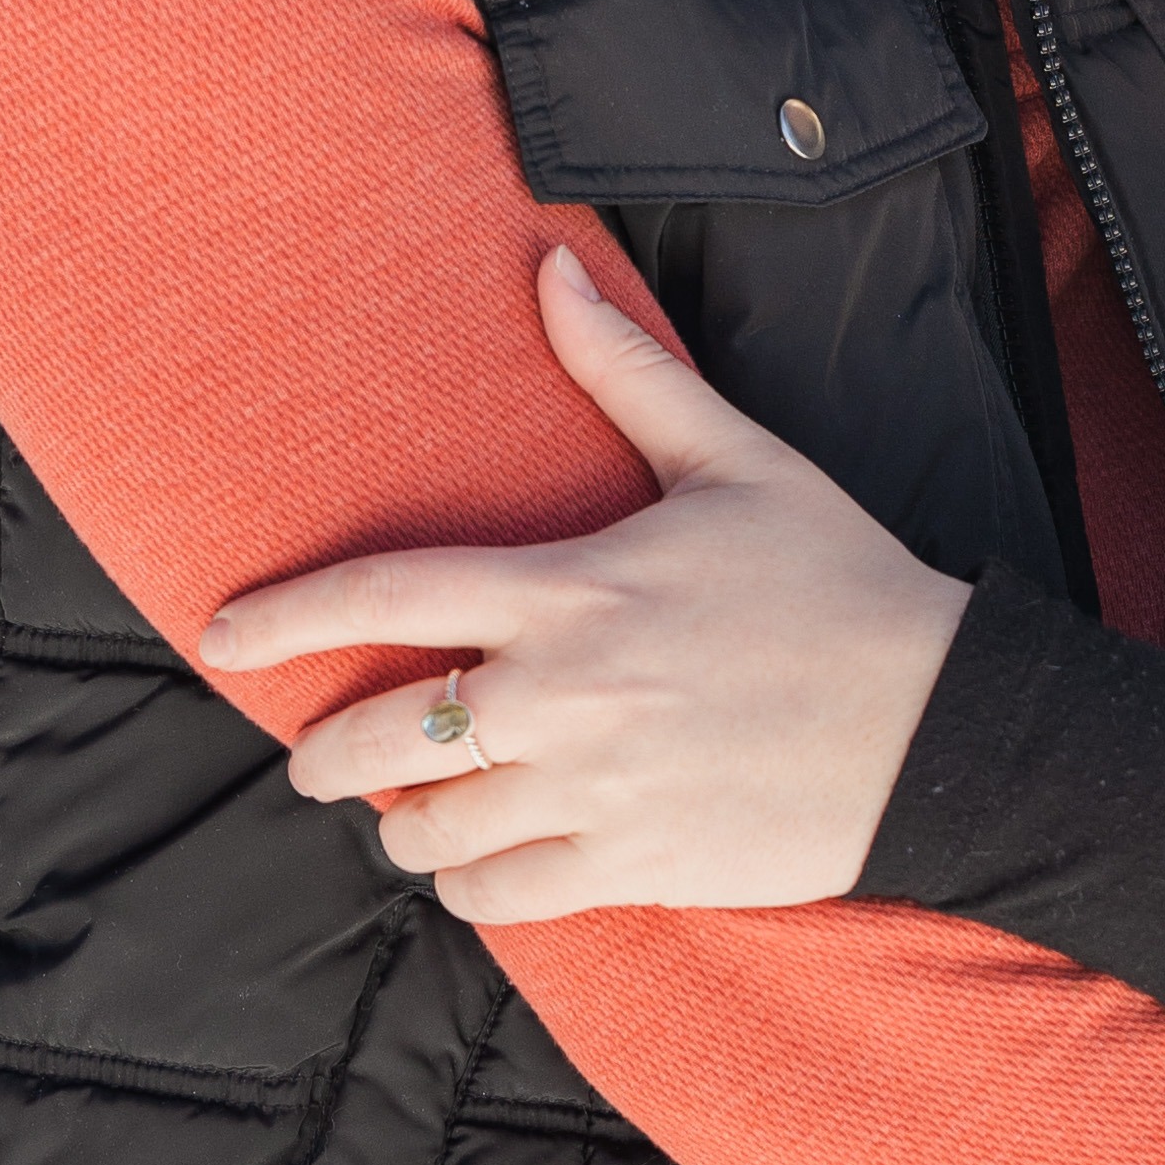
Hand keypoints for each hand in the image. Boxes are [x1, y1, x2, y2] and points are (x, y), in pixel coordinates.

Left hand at [198, 247, 970, 923]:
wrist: (939, 715)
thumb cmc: (838, 578)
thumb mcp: (737, 459)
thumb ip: (624, 372)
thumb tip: (552, 269)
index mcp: (575, 586)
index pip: (387, 593)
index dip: (286, 616)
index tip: (225, 631)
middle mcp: (567, 691)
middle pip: (379, 737)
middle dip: (325, 753)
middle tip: (323, 755)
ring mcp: (596, 785)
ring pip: (428, 829)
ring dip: (403, 823)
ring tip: (416, 810)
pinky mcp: (634, 860)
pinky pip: (497, 895)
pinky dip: (469, 884)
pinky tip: (479, 859)